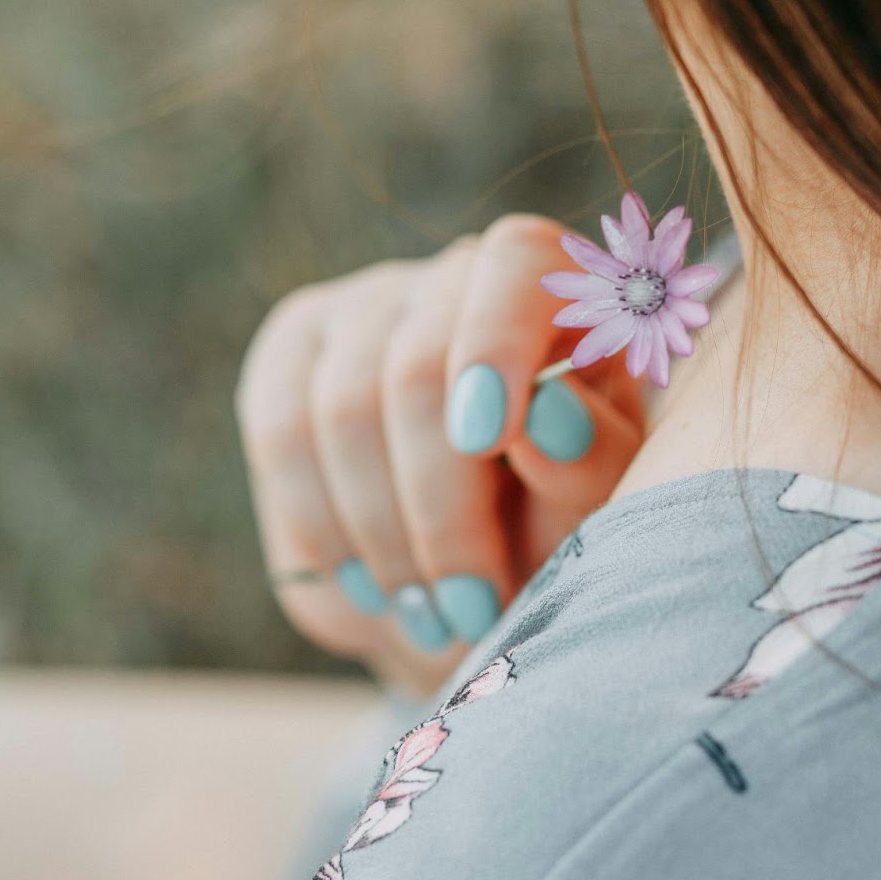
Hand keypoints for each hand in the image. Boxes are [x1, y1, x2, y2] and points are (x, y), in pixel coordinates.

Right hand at [236, 215, 644, 697]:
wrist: (486, 587)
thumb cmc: (565, 529)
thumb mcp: (600, 506)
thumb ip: (591, 460)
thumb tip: (546, 417)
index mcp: (559, 291)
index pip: (517, 262)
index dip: (495, 344)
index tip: (490, 442)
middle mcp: (457, 278)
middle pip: (419, 365)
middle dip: (443, 508)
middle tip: (476, 606)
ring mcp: (365, 311)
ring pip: (340, 408)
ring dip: (385, 537)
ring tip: (437, 617)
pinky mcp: (291, 359)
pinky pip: (280, 434)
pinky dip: (325, 528)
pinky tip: (375, 590)